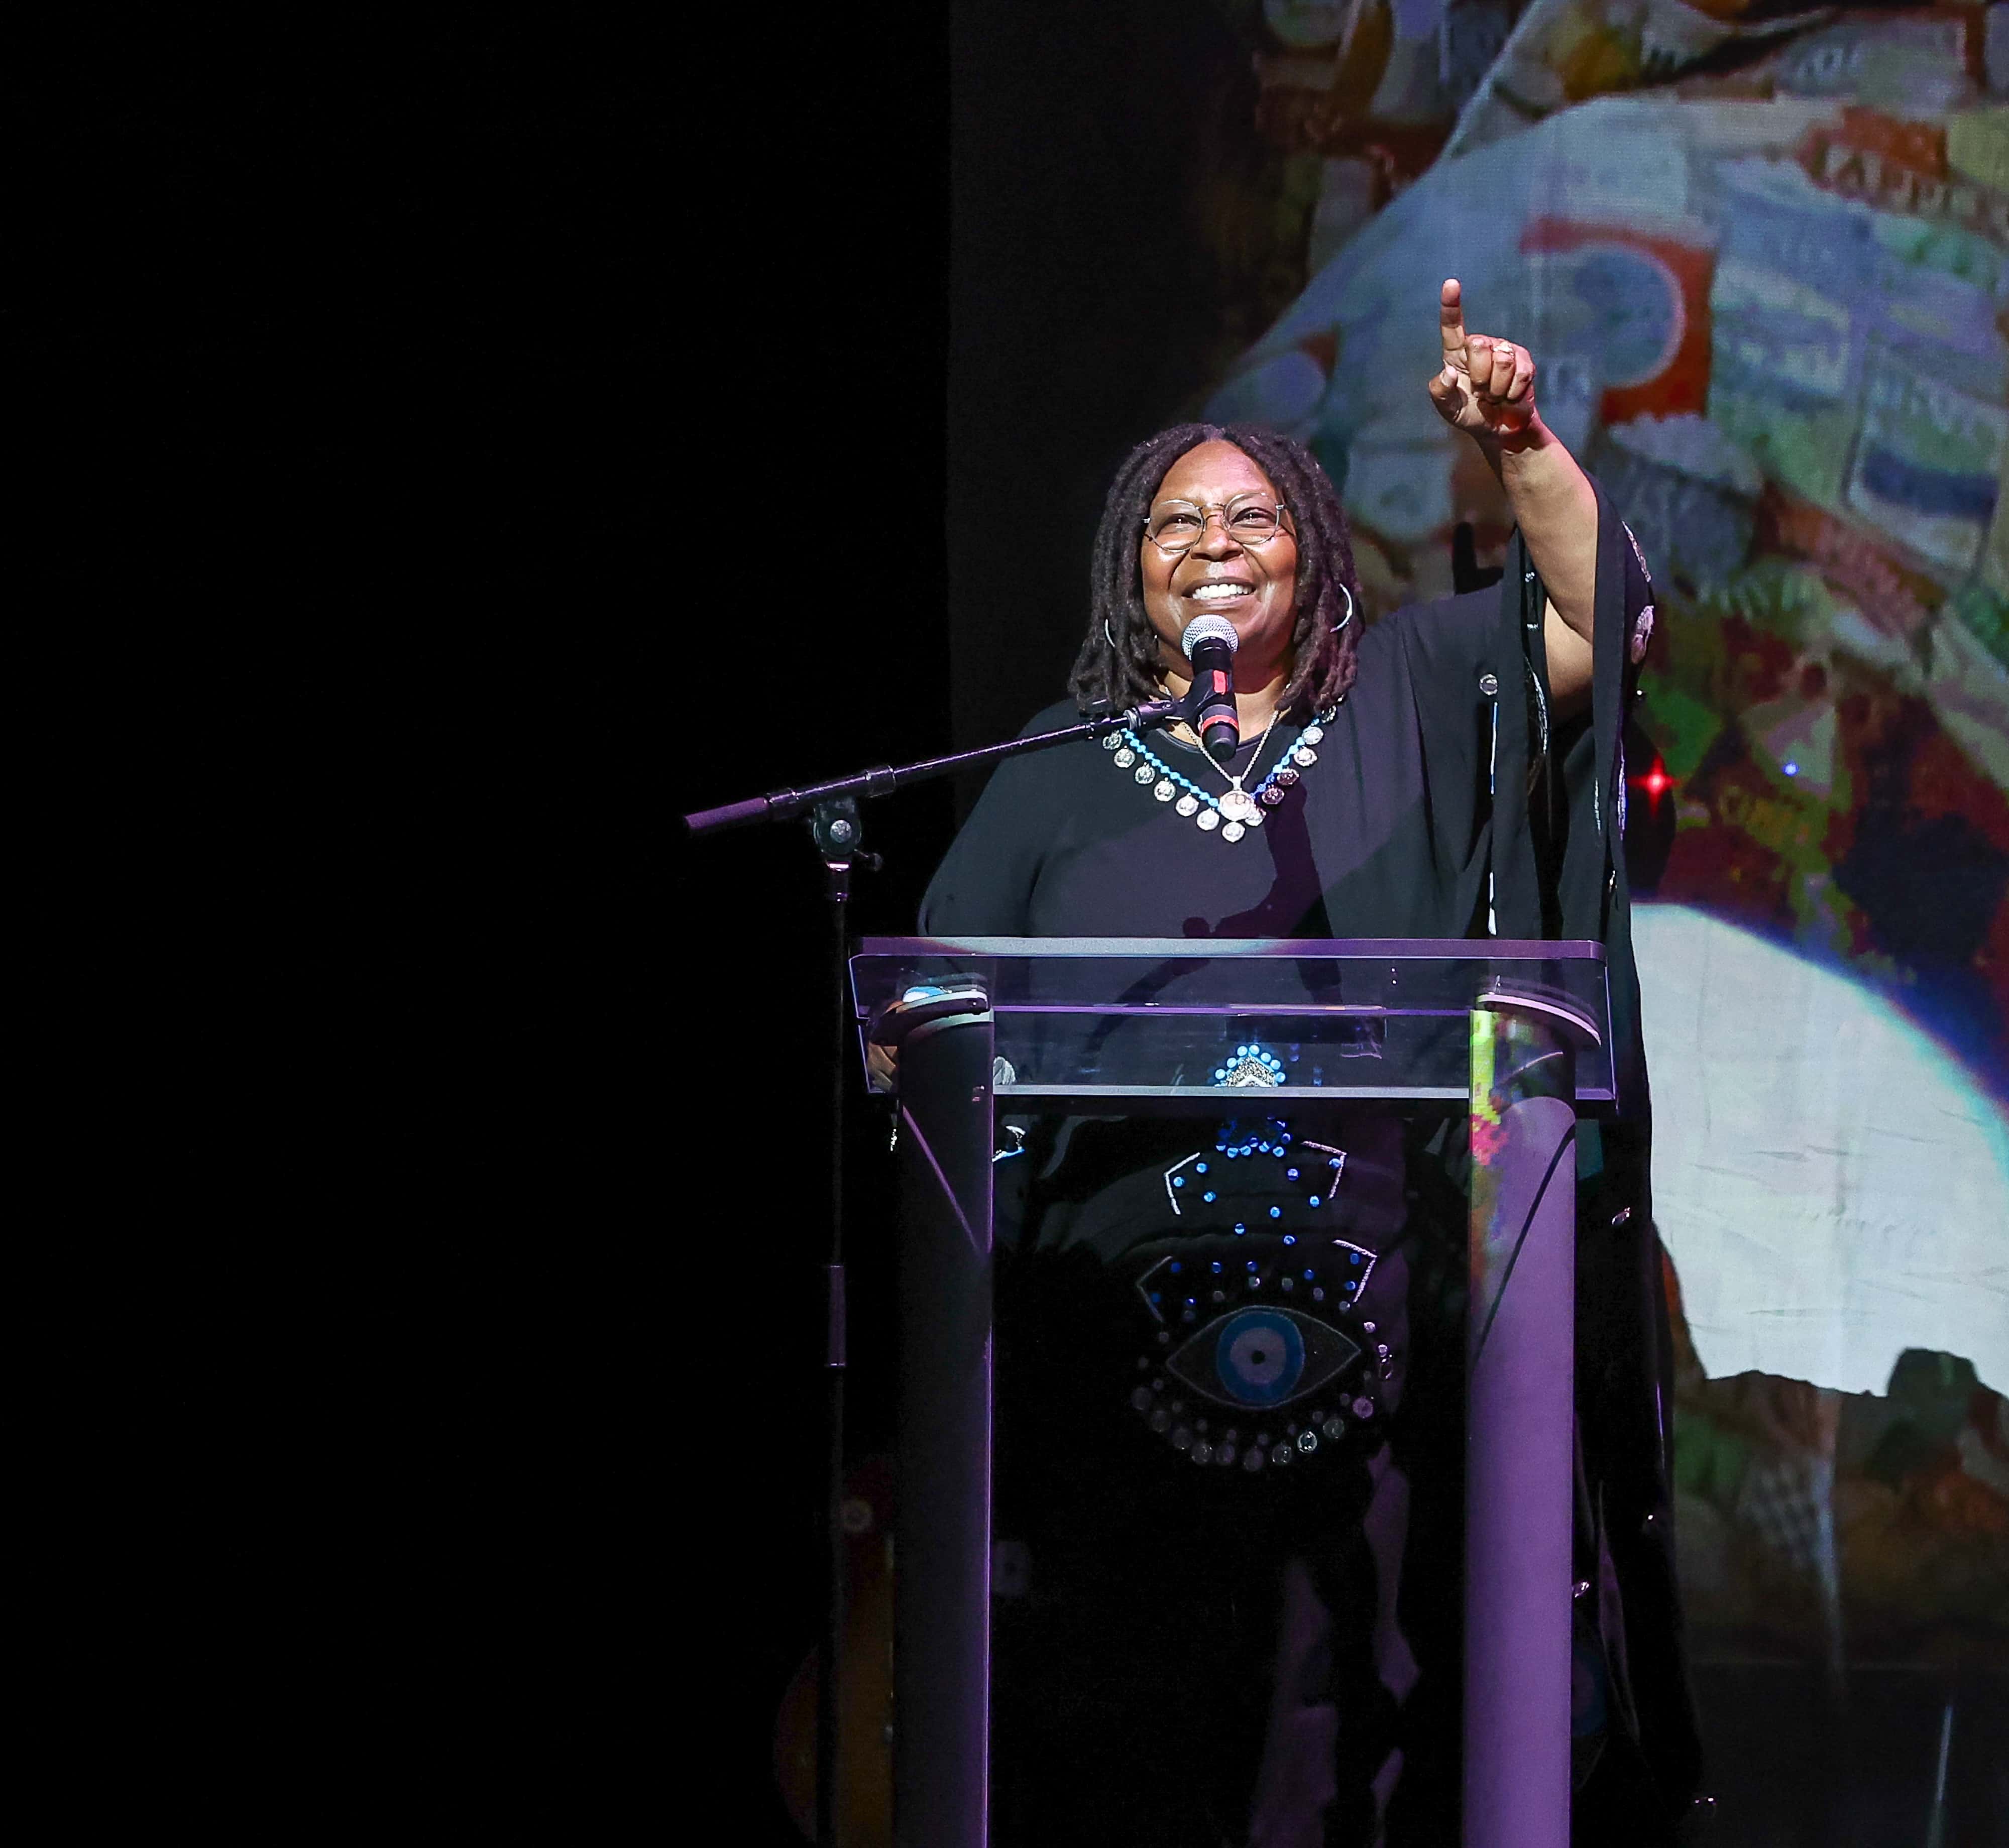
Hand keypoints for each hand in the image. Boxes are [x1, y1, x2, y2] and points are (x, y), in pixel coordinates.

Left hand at [1427, 278, 1537, 444]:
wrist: (1498, 429)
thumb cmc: (1470, 415)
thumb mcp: (1448, 409)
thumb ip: (1440, 392)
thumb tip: (1447, 372)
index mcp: (1456, 353)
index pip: (1452, 326)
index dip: (1451, 305)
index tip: (1451, 283)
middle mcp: (1481, 345)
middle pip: (1479, 345)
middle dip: (1480, 376)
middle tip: (1481, 391)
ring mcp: (1504, 350)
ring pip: (1502, 360)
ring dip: (1498, 387)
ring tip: (1495, 394)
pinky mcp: (1524, 360)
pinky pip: (1521, 373)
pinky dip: (1513, 392)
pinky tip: (1509, 396)